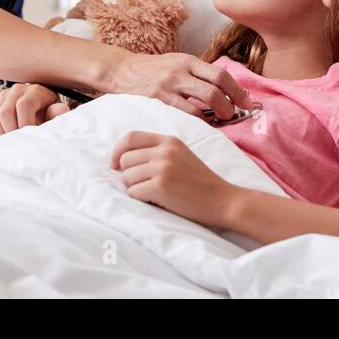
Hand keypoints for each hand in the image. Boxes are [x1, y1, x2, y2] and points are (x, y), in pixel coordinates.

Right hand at [0, 82, 70, 139]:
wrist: (40, 110)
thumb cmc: (48, 114)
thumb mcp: (55, 114)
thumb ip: (57, 114)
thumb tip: (60, 110)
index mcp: (34, 91)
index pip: (24, 105)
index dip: (25, 124)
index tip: (29, 138)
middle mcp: (16, 90)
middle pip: (5, 112)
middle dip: (10, 133)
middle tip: (18, 145)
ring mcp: (1, 97)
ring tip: (9, 146)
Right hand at [107, 51, 257, 121]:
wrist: (121, 71)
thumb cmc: (152, 70)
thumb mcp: (176, 63)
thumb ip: (196, 73)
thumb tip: (224, 88)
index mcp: (188, 61)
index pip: (220, 74)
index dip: (237, 89)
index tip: (247, 101)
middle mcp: (181, 70)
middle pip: (217, 85)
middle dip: (233, 102)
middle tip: (237, 113)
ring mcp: (170, 84)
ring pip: (205, 99)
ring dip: (220, 113)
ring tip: (224, 120)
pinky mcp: (159, 99)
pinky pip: (186, 112)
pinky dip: (199, 120)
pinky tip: (203, 125)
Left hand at [111, 130, 238, 227]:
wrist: (223, 200)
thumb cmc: (200, 182)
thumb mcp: (181, 155)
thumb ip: (157, 151)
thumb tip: (121, 159)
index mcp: (169, 140)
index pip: (130, 137)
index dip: (117, 151)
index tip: (115, 165)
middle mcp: (165, 151)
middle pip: (124, 160)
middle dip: (128, 175)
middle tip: (145, 185)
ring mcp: (163, 168)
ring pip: (126, 178)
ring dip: (135, 189)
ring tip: (155, 193)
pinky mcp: (160, 186)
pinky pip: (133, 192)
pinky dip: (141, 199)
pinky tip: (158, 201)